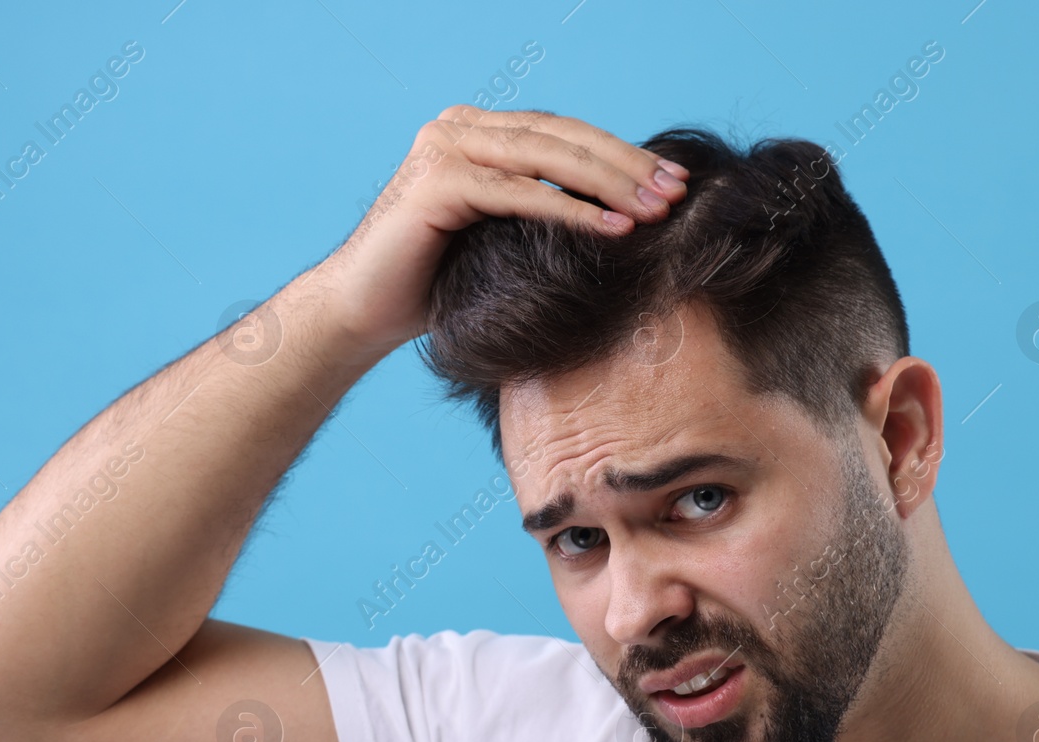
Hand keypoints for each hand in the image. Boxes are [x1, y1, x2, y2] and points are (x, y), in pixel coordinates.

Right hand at [305, 106, 689, 359]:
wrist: (361, 315)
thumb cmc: (433, 288)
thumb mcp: (500, 239)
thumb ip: (542, 211)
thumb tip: (625, 212)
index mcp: (477, 133)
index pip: (563, 134)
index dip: (621, 155)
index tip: (674, 182)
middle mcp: (459, 128)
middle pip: (562, 136)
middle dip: (626, 165)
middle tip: (677, 192)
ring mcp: (444, 148)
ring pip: (546, 156)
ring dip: (608, 184)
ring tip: (656, 210)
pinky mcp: (435, 182)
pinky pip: (518, 192)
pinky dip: (569, 210)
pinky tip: (612, 229)